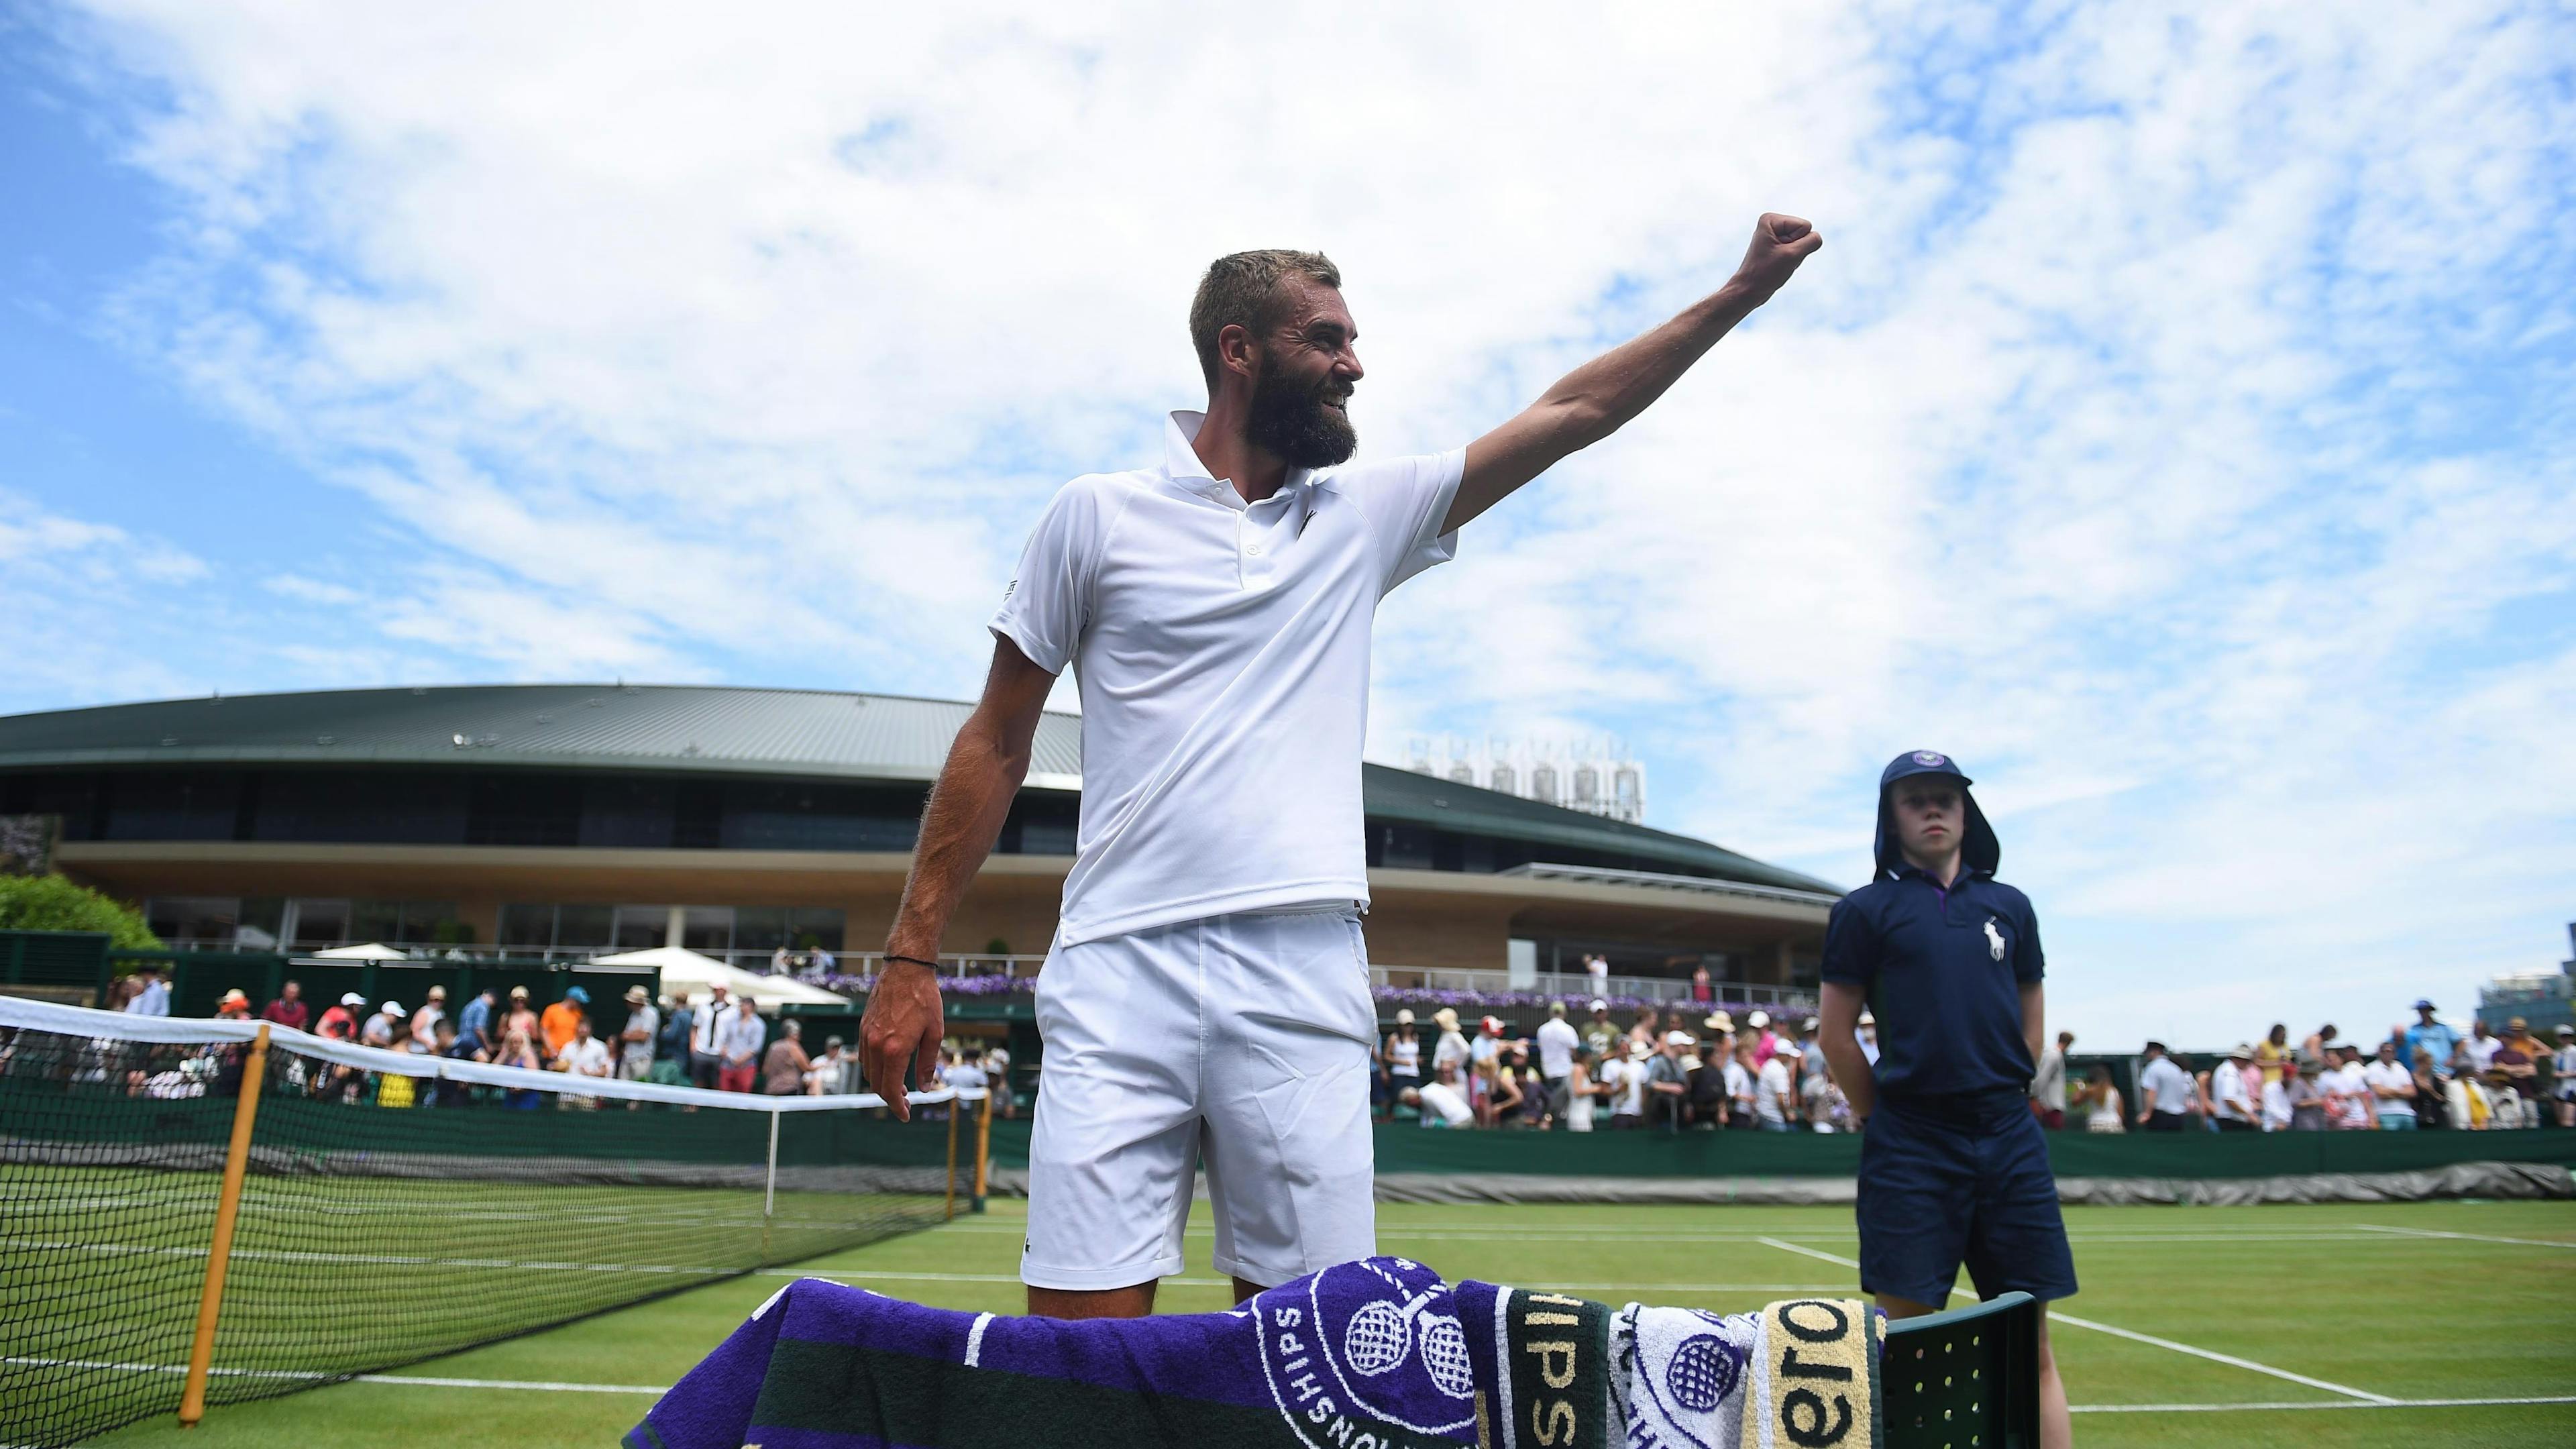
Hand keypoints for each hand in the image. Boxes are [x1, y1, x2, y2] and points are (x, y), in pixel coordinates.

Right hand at [860, 959, 944, 1122]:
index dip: (897, 1108)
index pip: (890, 1090)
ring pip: (868, 1072)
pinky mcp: (863, 1028)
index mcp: (894, 1049)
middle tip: (906, 1102)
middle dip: (890, 1099)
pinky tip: (889, 1066)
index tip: (905, 1116)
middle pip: (876, 1085)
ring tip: (899, 1086)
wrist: (905, 969)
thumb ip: (927, 1063)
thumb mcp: (934, 1033)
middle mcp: (875, 1045)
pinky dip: (874, 1068)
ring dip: (881, 1084)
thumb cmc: (925, 999)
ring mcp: (866, 1036)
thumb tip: (923, 1088)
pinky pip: (864, 1057)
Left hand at [1728, 212, 1821, 303]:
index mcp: (1771, 219)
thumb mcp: (1793, 255)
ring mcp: (1776, 234)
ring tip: (1778, 263)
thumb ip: (1812, 241)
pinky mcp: (1779, 245)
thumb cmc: (1766, 273)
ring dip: (1795, 257)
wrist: (1749, 291)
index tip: (1778, 254)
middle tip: (1779, 260)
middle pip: (1805, 233)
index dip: (1795, 244)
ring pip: (1803, 243)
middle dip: (1796, 250)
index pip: (1805, 226)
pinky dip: (1793, 261)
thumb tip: (1817, 237)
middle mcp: (1773, 223)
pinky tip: (1779, 265)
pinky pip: (1799, 250)